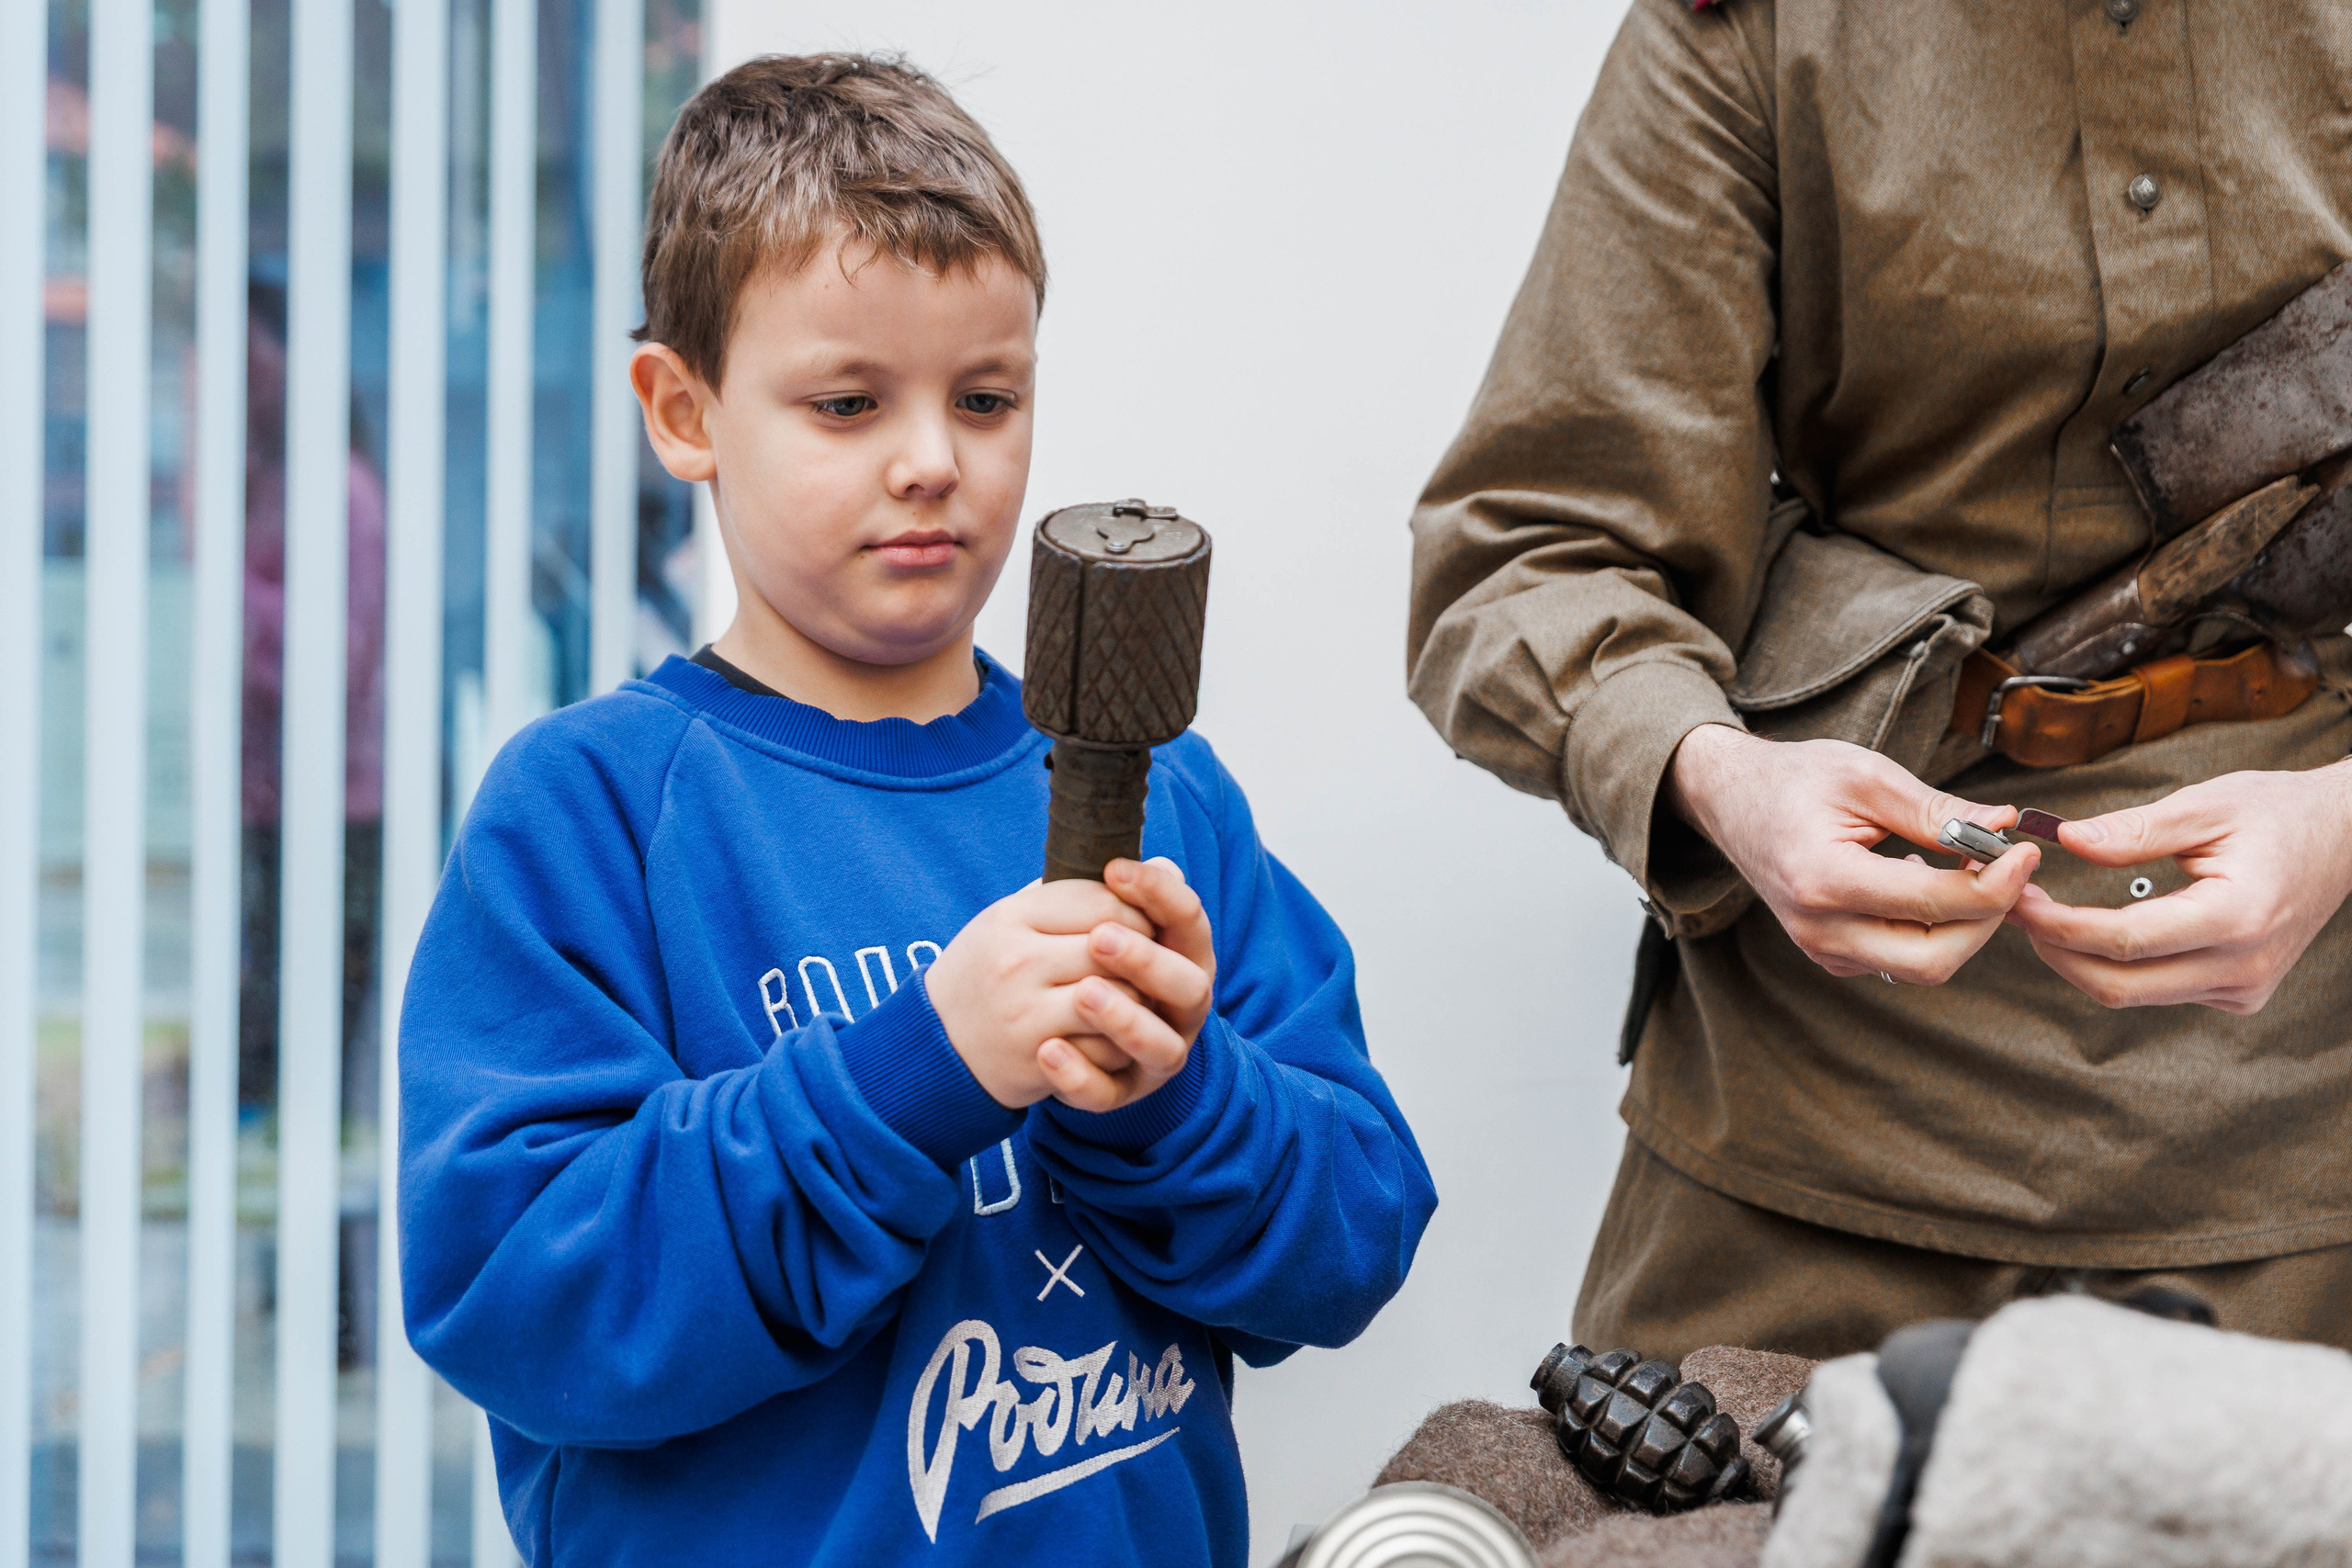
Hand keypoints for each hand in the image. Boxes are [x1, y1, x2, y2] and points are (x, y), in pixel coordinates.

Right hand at [925, 879, 1154, 1109]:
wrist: (935, 1043)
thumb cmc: (989, 970)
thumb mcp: (1017, 919)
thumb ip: (1083, 894)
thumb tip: (1168, 866)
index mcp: (1012, 916)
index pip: (1102, 900)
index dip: (1135, 912)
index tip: (1141, 926)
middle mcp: (1016, 959)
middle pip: (1117, 946)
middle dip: (1145, 956)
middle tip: (1147, 966)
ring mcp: (1025, 1010)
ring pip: (1121, 995)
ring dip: (1139, 999)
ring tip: (1133, 998)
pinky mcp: (1036, 1056)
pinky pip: (1107, 1044)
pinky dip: (1120, 1041)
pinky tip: (1111, 1035)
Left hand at [1029, 858, 1216, 1113]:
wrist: (1045, 1028)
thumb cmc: (1086, 961)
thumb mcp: (1100, 921)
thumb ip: (1119, 897)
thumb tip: (1158, 862)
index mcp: (1183, 957)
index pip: (1188, 920)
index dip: (1160, 893)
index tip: (1115, 870)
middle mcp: (1181, 1010)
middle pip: (1189, 987)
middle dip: (1148, 962)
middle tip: (1100, 938)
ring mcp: (1155, 1056)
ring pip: (1160, 1046)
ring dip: (1124, 1019)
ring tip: (1083, 994)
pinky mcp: (1120, 1092)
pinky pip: (1107, 1093)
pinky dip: (1080, 1074)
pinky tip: (1048, 1049)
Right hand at [1667, 724, 2039, 982]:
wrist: (1731, 801)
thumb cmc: (1796, 780)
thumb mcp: (1869, 777)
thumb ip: (1939, 811)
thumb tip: (2007, 825)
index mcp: (1824, 878)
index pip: (1935, 903)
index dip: (1996, 882)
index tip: (2025, 850)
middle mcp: (1818, 927)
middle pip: (1935, 959)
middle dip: (1987, 918)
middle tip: (2006, 870)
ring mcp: (1821, 948)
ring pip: (1922, 966)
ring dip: (1963, 926)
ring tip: (1966, 870)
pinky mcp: (1829, 954)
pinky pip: (1900, 961)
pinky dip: (1932, 931)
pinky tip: (1925, 883)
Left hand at [2005, 762, 2351, 1011]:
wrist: (2344, 838)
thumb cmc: (2279, 813)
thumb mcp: (2206, 805)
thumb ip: (2133, 831)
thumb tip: (2068, 839)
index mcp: (2239, 916)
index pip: (2127, 941)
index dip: (2062, 926)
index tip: (2020, 901)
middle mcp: (2244, 966)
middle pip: (2120, 984)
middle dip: (2057, 951)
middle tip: (2017, 910)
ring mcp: (2243, 988)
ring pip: (2134, 994)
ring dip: (2079, 961)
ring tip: (2044, 916)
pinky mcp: (2238, 993)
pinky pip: (2158, 990)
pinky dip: (2117, 966)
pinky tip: (2094, 931)